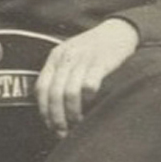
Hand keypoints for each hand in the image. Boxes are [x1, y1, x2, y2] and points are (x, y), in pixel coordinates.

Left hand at [36, 17, 140, 132]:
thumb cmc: (94, 48)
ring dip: (73, 113)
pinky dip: (88, 100)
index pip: (41, 88)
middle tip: (64, 131)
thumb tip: (51, 107)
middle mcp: (66, 57)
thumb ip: (59, 75)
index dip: (44, 110)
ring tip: (78, 122)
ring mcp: (83, 59)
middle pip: (54, 94)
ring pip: (70, 93)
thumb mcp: (71, 56)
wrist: (119, 30)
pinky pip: (89, 85)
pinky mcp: (101, 62)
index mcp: (55, 57)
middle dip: (57, 118)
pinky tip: (92, 106)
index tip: (50, 125)